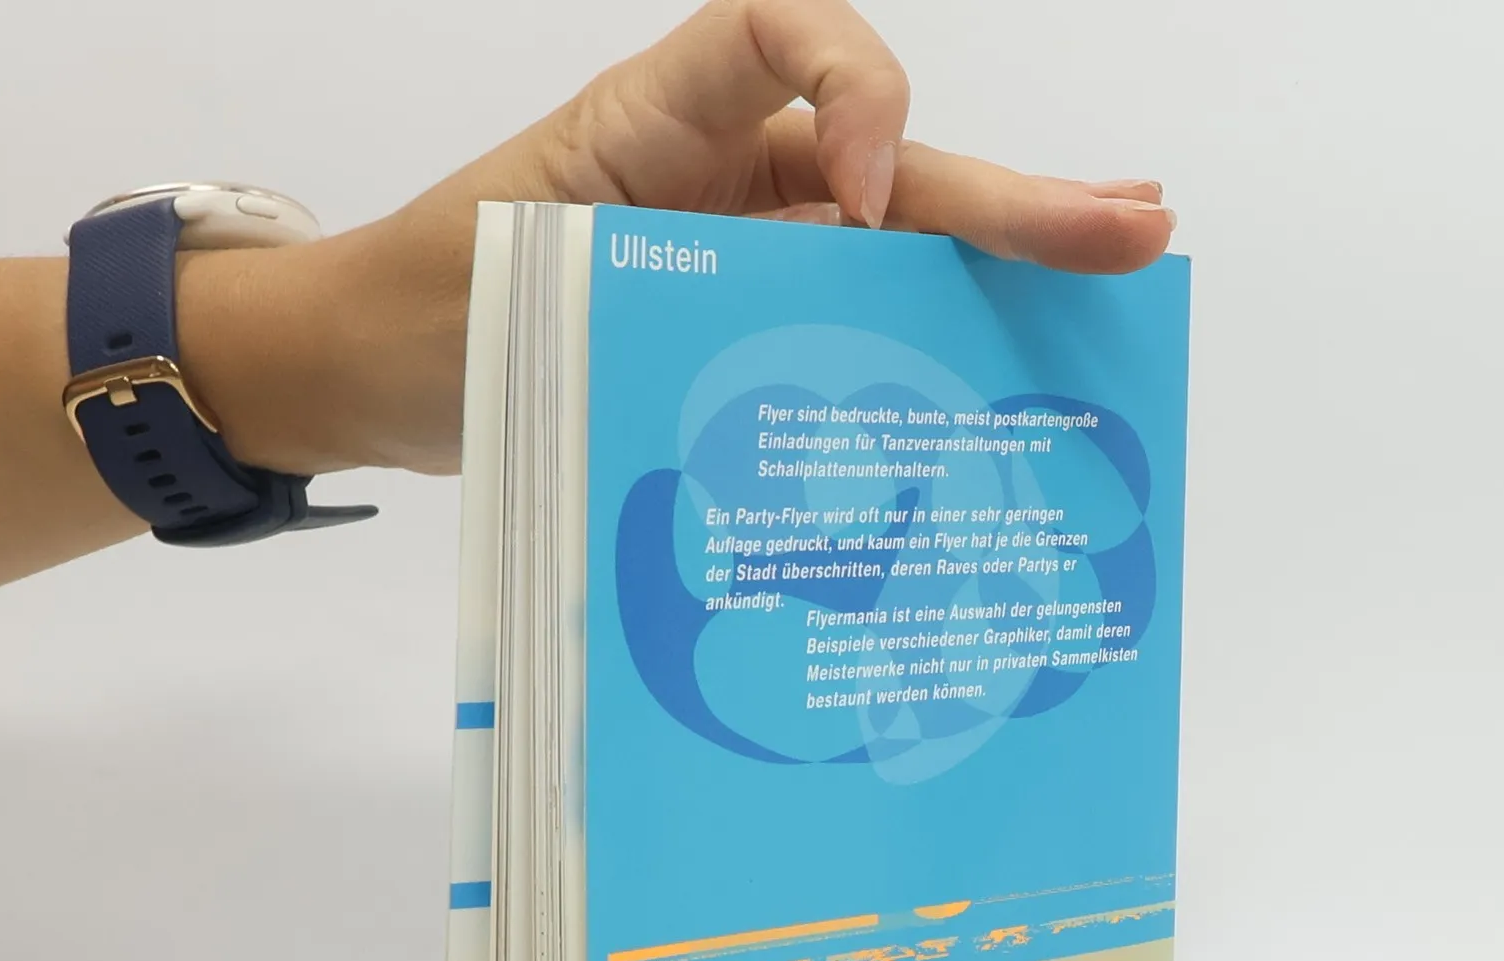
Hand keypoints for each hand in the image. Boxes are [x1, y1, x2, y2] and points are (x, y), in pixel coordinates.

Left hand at [181, 0, 1172, 479]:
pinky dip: (927, 352)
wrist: (372, 379)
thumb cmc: (421, 316)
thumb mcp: (509, 283)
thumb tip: (762, 355)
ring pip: (895, 250)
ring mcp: (745, 256)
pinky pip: (853, 331)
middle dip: (1007, 202)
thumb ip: (635, 282)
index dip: (849, 92)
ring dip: (1004, 266)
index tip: (858, 200)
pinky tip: (1008, 375)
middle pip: (886, 164)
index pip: (775, 38)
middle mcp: (720, 176)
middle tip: (1131, 226)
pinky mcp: (749, 331)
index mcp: (655, 125)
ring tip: (1117, 273)